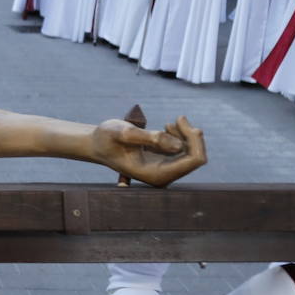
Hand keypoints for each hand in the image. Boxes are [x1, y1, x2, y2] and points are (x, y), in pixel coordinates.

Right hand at [90, 116, 205, 187]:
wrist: (98, 144)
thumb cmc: (107, 139)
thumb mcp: (124, 133)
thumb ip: (150, 138)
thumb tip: (178, 146)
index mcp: (156, 175)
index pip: (193, 161)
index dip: (194, 140)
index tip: (179, 120)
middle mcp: (164, 176)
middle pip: (196, 156)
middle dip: (191, 135)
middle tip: (177, 118)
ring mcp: (166, 170)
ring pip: (192, 151)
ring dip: (185, 134)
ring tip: (168, 123)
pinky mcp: (166, 162)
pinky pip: (185, 148)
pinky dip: (181, 135)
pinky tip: (167, 126)